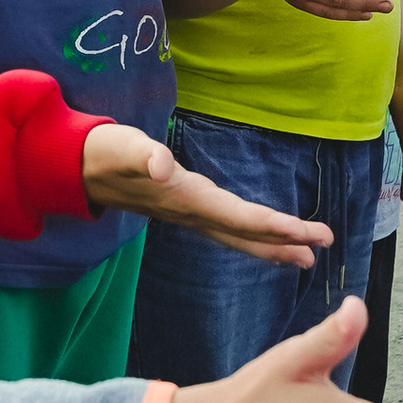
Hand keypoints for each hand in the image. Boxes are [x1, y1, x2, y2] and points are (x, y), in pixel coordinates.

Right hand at [81, 123, 332, 264]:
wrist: (76, 168)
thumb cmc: (104, 152)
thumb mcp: (123, 147)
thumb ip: (143, 156)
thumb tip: (161, 165)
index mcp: (187, 200)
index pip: (241, 219)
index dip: (278, 228)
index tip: (311, 235)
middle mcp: (192, 213)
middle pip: (246, 233)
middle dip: (286, 241)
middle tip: (326, 245)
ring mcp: (188, 214)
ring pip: (238, 235)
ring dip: (272, 244)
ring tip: (307, 255)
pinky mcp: (184, 207)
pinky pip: (227, 227)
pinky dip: (252, 233)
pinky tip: (264, 236)